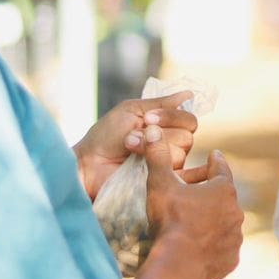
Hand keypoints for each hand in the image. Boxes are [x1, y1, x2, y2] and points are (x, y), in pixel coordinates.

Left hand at [74, 91, 197, 199]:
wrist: (89, 163)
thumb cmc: (106, 135)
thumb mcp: (132, 110)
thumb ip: (162, 103)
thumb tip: (189, 94)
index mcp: (166, 127)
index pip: (189, 120)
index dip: (172, 117)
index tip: (148, 118)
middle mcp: (171, 146)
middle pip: (187, 137)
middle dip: (159, 133)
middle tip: (133, 136)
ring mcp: (167, 167)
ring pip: (180, 154)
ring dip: (151, 149)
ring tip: (130, 150)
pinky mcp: (161, 184)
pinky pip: (177, 176)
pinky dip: (166, 167)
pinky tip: (145, 164)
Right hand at [142, 130, 242, 278]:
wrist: (177, 266)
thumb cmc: (170, 220)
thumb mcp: (160, 183)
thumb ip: (157, 156)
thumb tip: (152, 130)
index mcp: (223, 190)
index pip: (221, 168)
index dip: (213, 162)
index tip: (213, 156)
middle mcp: (235, 212)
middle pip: (222, 195)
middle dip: (208, 192)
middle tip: (191, 192)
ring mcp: (235, 237)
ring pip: (224, 221)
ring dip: (212, 218)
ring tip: (193, 220)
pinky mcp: (231, 259)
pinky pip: (223, 246)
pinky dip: (213, 242)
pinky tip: (199, 244)